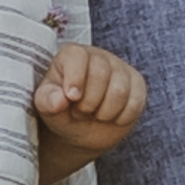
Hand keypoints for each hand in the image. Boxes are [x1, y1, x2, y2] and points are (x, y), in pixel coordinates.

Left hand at [27, 40, 146, 164]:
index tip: (72, 98)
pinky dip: (120, 118)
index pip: (77, 56)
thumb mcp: (47, 107)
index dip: (75, 78)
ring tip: (94, 114)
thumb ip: (47, 101)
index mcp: (72, 56)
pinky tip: (110, 117)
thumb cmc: (62, 111)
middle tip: (79, 112)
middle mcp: (98, 57)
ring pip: (119, 90)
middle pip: (100, 74)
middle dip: (88, 103)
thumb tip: (59, 100)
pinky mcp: (137, 85)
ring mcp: (121, 69)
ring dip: (104, 112)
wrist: (83, 129)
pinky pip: (135, 103)